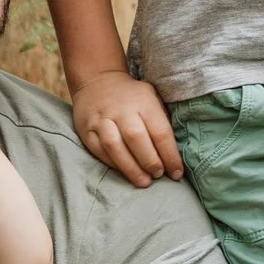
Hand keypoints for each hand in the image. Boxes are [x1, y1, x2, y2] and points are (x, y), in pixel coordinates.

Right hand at [69, 69, 179, 186]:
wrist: (97, 81)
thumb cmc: (133, 96)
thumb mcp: (152, 98)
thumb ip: (162, 120)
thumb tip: (175, 152)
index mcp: (144, 102)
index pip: (160, 131)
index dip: (170, 155)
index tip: (177, 172)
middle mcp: (122, 110)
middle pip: (136, 138)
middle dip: (150, 161)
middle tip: (158, 175)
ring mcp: (102, 119)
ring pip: (115, 146)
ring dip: (130, 167)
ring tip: (143, 181)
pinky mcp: (87, 129)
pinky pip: (99, 150)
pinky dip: (113, 164)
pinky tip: (124, 172)